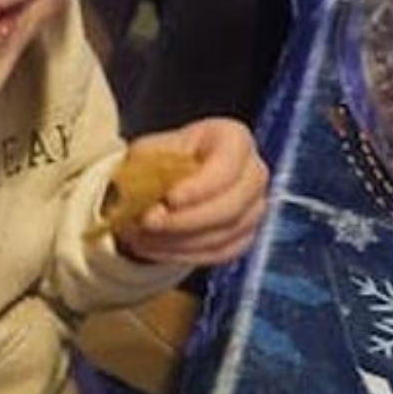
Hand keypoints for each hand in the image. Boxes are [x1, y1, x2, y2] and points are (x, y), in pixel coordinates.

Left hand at [117, 118, 266, 266]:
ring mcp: (254, 208)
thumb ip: (147, 166)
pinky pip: (220, 252)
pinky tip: (157, 248)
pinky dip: (186, 254)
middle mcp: (254, 173)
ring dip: (180, 240)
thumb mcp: (152, 150)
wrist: (175, 181)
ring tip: (143, 237)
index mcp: (234, 139)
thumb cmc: (167, 158)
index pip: (227, 165)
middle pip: (231, 205)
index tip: (169, 200)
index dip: (201, 187)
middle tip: (149, 222)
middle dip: (186, 220)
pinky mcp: (245, 235)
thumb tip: (138, 189)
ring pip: (224, 234)